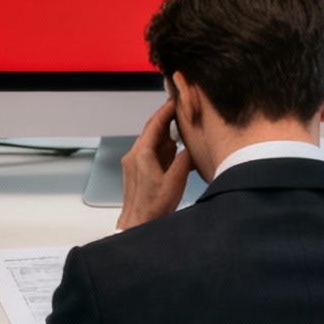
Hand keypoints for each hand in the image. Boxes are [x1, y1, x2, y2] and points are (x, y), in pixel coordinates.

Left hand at [117, 99, 192, 230]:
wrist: (137, 224)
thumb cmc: (153, 207)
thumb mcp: (175, 181)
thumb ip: (184, 160)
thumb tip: (190, 147)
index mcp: (141, 154)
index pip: (154, 124)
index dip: (166, 110)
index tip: (175, 100)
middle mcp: (134, 155)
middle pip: (151, 130)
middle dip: (166, 119)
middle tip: (180, 109)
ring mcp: (133, 163)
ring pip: (151, 141)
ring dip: (165, 135)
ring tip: (181, 129)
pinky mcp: (135, 171)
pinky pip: (149, 152)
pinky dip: (162, 147)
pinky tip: (174, 150)